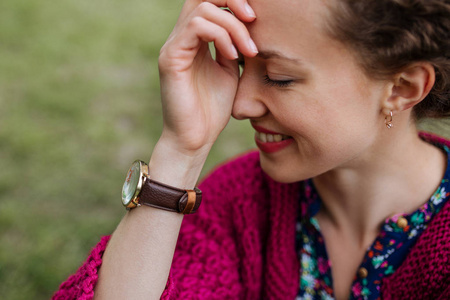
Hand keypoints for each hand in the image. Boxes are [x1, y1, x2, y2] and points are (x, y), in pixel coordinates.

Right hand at [158, 0, 257, 154]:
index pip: (209, 2)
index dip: (234, 2)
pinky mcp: (170, 58)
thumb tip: (248, 26)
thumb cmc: (212, 109)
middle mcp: (181, 38)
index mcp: (194, 40)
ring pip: (202, 9)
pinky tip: (234, 56)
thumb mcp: (230, 71)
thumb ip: (233, 47)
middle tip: (254, 19)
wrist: (195, 138)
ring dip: (233, 26)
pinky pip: (196, 28)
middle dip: (233, 0)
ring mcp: (174, 46)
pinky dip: (221, 36)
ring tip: (249, 51)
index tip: (257, 20)